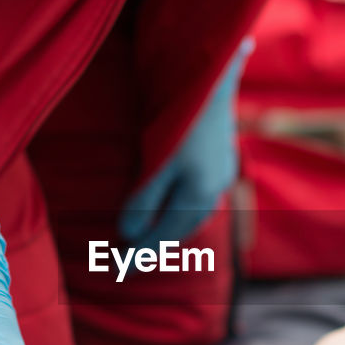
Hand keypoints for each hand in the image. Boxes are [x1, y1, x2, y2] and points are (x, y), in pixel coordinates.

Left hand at [119, 39, 252, 248]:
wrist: (213, 74)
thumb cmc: (180, 118)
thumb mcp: (157, 162)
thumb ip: (145, 199)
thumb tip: (130, 235)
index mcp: (199, 192)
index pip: (166, 233)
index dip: (143, 251)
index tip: (122, 269)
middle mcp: (215, 187)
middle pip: (184, 228)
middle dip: (159, 244)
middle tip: (132, 261)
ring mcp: (221, 171)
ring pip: (195, 213)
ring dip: (174, 228)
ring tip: (151, 240)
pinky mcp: (221, 156)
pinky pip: (200, 197)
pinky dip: (184, 211)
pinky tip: (176, 207)